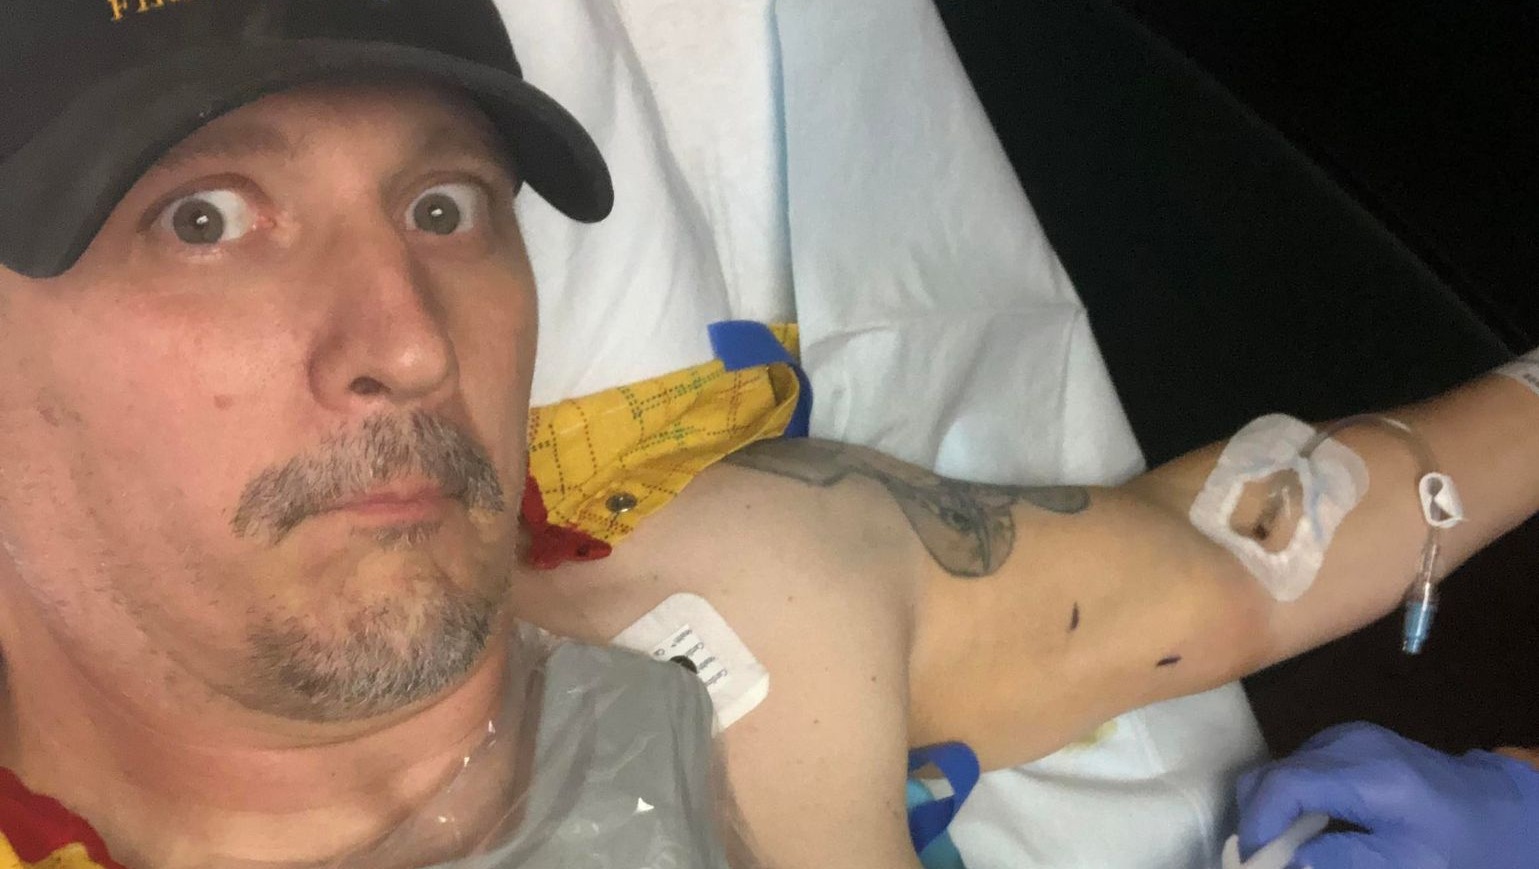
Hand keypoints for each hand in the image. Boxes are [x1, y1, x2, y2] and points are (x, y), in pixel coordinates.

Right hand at [1235, 722, 1538, 868]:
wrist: (1499, 810)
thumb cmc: (1457, 845)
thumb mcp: (1406, 864)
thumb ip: (1343, 860)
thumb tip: (1288, 861)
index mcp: (1367, 774)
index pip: (1285, 785)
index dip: (1258, 823)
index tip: (1255, 861)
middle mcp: (1350, 742)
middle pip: (1272, 772)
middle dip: (1257, 818)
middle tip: (1263, 859)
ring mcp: (1349, 735)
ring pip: (1280, 767)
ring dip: (1271, 808)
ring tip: (1284, 846)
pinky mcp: (1350, 738)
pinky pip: (1300, 765)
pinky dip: (1290, 796)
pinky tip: (1307, 824)